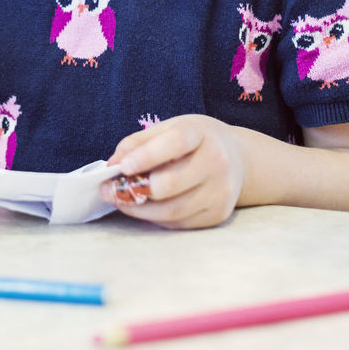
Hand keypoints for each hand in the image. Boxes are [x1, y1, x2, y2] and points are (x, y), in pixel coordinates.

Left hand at [100, 115, 245, 228]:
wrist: (239, 158)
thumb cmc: (196, 140)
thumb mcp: (170, 127)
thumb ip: (139, 142)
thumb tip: (113, 164)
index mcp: (201, 133)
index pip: (175, 143)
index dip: (147, 155)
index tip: (121, 166)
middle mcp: (216, 162)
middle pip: (172, 184)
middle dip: (136, 189)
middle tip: (110, 189)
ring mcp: (220, 192)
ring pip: (173, 210)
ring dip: (140, 209)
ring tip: (119, 201)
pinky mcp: (218, 214)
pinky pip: (180, 222)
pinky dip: (156, 218)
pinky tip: (142, 208)